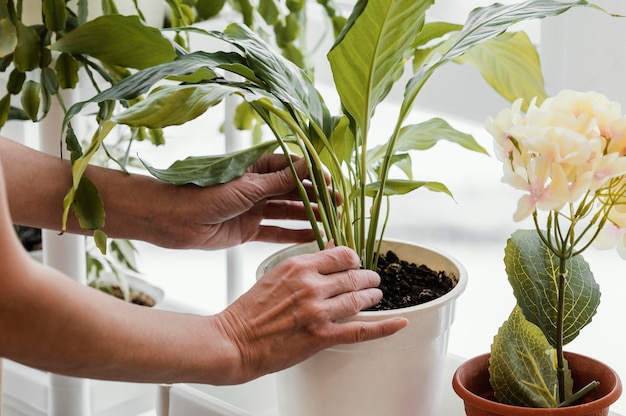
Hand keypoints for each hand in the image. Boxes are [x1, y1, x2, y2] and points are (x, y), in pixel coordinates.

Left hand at [164, 153, 328, 249]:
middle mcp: (258, 187)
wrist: (174, 219)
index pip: (292, 168)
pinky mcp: (248, 229)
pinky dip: (293, 235)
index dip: (313, 176)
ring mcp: (254, 209)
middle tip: (339, 206)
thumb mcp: (247, 186)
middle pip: (294, 191)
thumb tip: (307, 165)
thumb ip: (278, 181)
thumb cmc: (205, 194)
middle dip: (317, 198)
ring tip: (332, 223)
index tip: (330, 184)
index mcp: (257, 168)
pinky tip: (312, 237)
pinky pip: (276, 232)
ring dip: (309, 216)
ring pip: (288, 212)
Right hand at [213, 246, 408, 383]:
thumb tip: (329, 249)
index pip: (341, 254)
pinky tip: (398, 322)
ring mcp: (318, 311)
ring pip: (360, 299)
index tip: (357, 262)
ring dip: (373, 296)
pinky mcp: (321, 336)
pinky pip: (361, 330)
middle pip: (354, 275)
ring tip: (376, 296)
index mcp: (298, 266)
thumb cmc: (249, 311)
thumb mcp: (274, 275)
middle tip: (372, 280)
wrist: (234, 341)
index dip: (354, 258)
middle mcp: (311, 285)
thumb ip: (303, 264)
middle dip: (368, 277)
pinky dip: (384, 327)